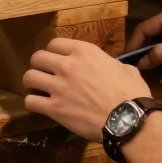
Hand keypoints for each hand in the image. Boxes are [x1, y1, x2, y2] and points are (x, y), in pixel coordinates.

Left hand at [23, 38, 151, 141]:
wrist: (129, 119)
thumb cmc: (132, 93)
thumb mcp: (125, 69)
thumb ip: (111, 64)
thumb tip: (111, 68)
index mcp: (84, 52)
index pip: (55, 43)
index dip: (54, 52)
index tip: (57, 60)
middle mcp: (67, 65)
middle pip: (37, 58)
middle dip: (39, 66)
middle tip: (45, 74)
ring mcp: (58, 86)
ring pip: (29, 77)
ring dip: (32, 83)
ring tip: (37, 89)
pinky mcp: (54, 108)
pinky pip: (30, 102)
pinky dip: (32, 103)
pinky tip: (39, 106)